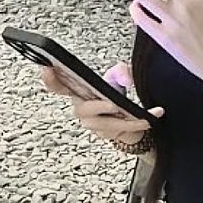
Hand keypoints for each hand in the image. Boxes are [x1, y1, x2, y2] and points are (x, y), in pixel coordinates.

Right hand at [40, 62, 162, 145]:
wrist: (127, 120)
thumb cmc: (114, 95)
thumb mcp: (117, 77)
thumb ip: (122, 70)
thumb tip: (127, 78)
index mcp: (78, 92)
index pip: (59, 86)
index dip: (51, 79)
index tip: (47, 68)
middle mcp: (82, 109)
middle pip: (83, 110)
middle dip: (96, 107)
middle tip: (112, 104)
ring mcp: (93, 124)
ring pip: (106, 124)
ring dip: (124, 120)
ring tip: (142, 117)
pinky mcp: (106, 134)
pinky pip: (122, 129)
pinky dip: (140, 122)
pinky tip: (155, 115)